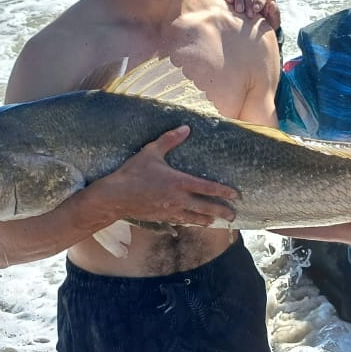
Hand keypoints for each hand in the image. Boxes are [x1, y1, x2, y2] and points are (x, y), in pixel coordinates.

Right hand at [85, 126, 238, 227]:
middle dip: (221, 212)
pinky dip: (190, 222)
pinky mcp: (161, 218)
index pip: (207, 188)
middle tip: (233, 216)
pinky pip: (181, 222)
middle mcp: (178, 199)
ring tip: (216, 222)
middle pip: (206, 208)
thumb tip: (186, 128)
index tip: (235, 195)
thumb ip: (170, 140)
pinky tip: (193, 223)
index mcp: (179, 182)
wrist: (115, 197)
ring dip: (207, 220)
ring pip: (194, 218)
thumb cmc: (133, 173)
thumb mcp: (151, 151)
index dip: (223, 191)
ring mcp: (170, 211)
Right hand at [222, 0, 280, 29]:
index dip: (259, 0)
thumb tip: (272, 4)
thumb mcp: (273, 21)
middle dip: (249, 2)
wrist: (253, 27)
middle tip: (249, 15)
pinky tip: (228, 1)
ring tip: (239, 10)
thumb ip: (275, 13)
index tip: (256, 10)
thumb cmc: (265, 23)